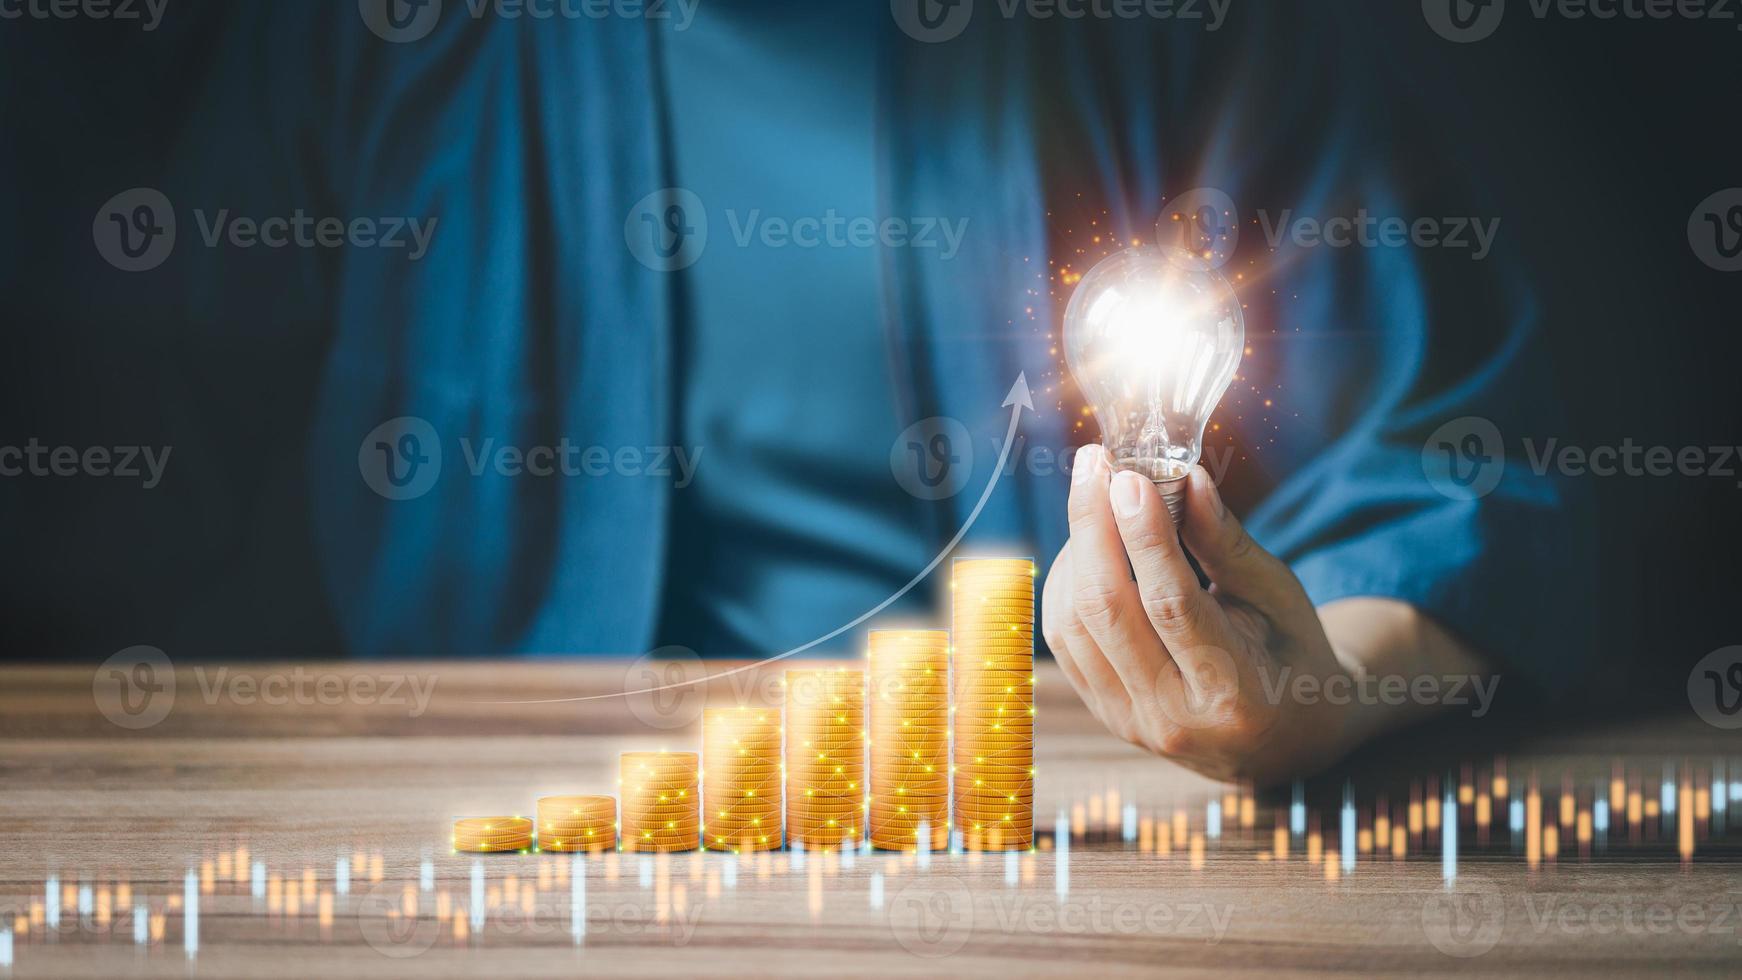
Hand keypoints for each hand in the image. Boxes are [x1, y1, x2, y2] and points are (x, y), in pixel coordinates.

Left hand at [1041, 446, 1354, 783]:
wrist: (1282, 735)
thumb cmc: (1288, 650)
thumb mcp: (1276, 594)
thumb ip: (1225, 541)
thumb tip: (1185, 478)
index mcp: (1235, 691)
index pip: (1172, 605)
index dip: (1145, 537)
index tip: (1129, 477)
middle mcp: (1175, 717)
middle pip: (1108, 611)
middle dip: (1091, 526)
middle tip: (1094, 464)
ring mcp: (1131, 721)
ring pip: (1073, 624)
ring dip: (1075, 549)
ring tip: (1096, 497)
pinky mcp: (1103, 712)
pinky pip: (1063, 640)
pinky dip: (1066, 582)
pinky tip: (1087, 545)